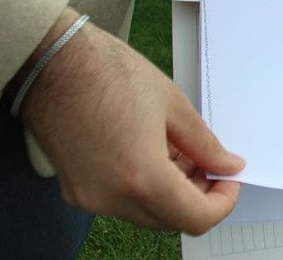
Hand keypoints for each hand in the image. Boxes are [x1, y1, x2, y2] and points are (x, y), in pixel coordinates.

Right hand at [19, 8, 243, 234]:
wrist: (52, 62)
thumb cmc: (109, 74)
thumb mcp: (173, 106)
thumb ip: (205, 144)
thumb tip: (228, 166)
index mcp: (142, 178)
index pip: (196, 218)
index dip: (222, 201)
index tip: (229, 178)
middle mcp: (112, 198)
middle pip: (172, 220)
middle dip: (198, 196)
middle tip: (209, 162)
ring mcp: (89, 197)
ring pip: (147, 213)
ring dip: (173, 192)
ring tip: (181, 151)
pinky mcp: (75, 189)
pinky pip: (121, 202)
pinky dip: (145, 187)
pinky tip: (153, 152)